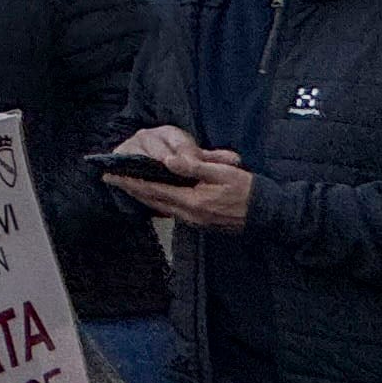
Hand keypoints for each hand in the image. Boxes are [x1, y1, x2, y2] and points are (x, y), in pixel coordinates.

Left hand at [103, 125, 258, 232]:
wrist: (271, 215)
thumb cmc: (249, 190)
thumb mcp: (223, 172)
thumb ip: (194, 167)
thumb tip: (168, 160)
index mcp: (192, 202)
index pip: (154, 190)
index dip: (132, 182)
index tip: (113, 175)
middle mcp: (189, 215)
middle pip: (153, 201)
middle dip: (131, 190)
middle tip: (111, 180)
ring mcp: (195, 221)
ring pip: (161, 207)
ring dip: (143, 196)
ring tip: (127, 186)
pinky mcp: (201, 222)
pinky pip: (173, 211)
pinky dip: (159, 201)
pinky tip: (154, 195)